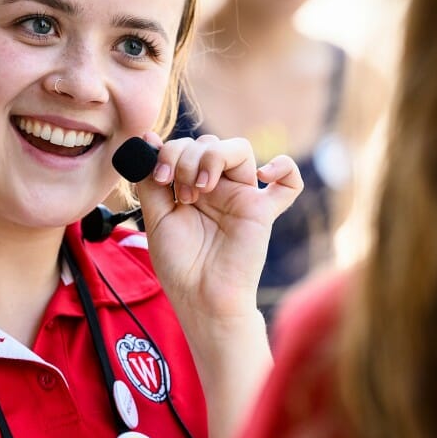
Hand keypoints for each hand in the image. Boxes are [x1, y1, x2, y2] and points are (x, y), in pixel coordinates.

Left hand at [134, 132, 302, 326]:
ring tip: (199, 190)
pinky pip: (289, 183)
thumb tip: (147, 139)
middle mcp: (218, 186)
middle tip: (178, 191)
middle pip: (209, 142)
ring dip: (212, 158)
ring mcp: (242, 196)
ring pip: (239, 148)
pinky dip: (284, 168)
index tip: (158, 177)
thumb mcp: (156, 217)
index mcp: (192, 185)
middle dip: (185, 158)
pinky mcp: (263, 211)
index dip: (169, 152)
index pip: (185, 146)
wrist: (200, 298)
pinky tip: (264, 174)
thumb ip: (151, 180)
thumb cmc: (180, 263)